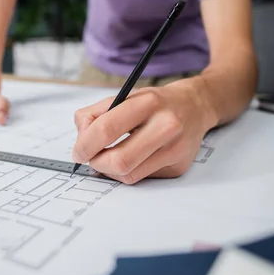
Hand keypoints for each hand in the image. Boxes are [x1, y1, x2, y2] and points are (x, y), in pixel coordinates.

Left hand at [73, 81, 213, 183]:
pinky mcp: (178, 167)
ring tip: (108, 158)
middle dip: (96, 163)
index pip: (107, 129)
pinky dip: (128, 171)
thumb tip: (81, 140)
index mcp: (148, 103)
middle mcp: (166, 126)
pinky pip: (142, 178)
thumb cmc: (155, 102)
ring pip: (129, 175)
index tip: (78, 151)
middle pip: (119, 160)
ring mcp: (175, 150)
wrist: (195, 106)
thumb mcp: (126, 96)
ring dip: (110, 170)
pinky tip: (131, 158)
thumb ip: (96, 113)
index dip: (85, 144)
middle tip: (90, 158)